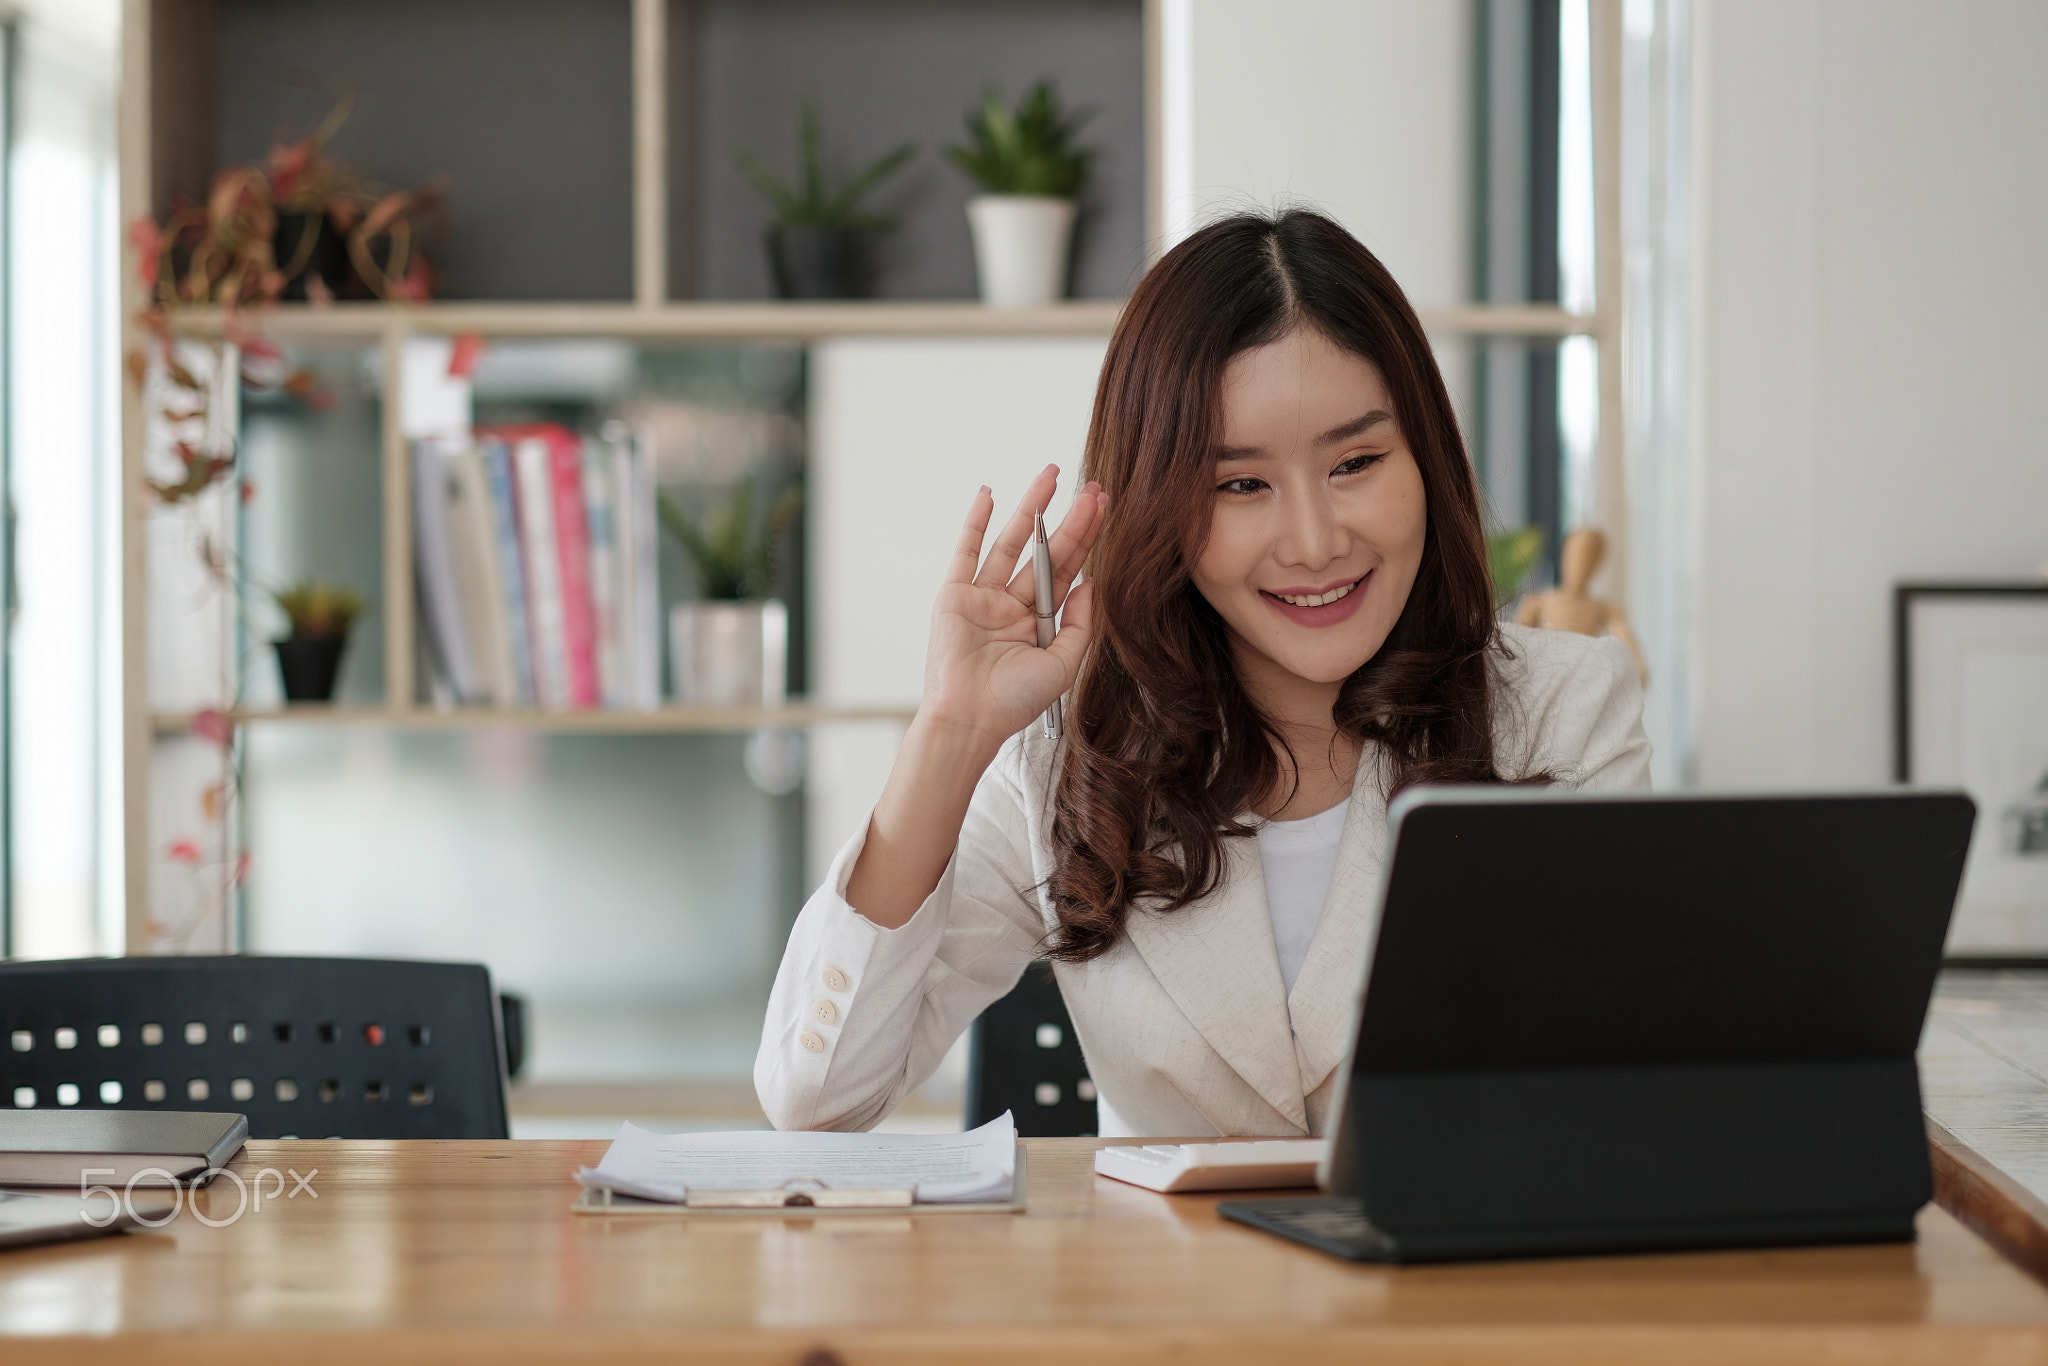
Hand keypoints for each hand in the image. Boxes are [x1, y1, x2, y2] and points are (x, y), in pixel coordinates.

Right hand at [920, 464, 1108, 754]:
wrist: (970, 719)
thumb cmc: (1014, 702)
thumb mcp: (1063, 665)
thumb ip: (1079, 624)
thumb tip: (1092, 582)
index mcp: (1040, 622)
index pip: (1068, 571)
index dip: (1087, 539)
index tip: (1104, 507)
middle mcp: (1012, 606)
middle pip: (1046, 552)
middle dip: (1070, 519)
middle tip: (1093, 488)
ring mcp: (983, 598)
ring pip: (1011, 543)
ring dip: (1031, 509)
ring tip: (1051, 477)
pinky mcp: (954, 595)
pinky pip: (966, 551)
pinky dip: (975, 522)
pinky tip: (989, 494)